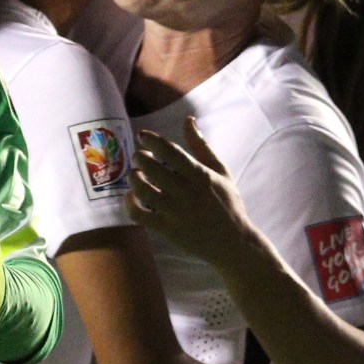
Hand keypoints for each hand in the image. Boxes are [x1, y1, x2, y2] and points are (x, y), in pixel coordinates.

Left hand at [125, 117, 257, 268]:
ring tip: (136, 174)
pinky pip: (139, 215)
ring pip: (142, 189)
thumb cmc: (228, 204)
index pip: (170, 151)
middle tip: (139, 157)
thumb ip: (202, 146)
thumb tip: (188, 120)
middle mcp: (186, 192)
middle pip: (151, 168)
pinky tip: (132, 196)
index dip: (152, 140)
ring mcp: (175, 212)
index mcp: (200, 175)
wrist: (233, 243)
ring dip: (134, 177)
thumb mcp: (221, 172)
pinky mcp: (167, 229)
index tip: (143, 136)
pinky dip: (130, 203)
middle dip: (139, 157)